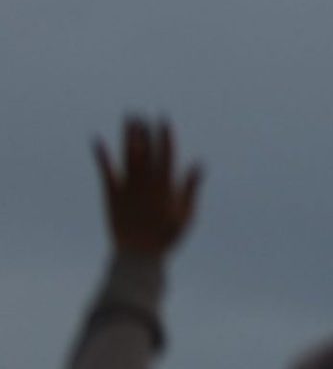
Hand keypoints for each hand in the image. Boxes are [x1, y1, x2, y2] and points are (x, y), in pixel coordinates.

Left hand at [93, 117, 201, 257]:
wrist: (138, 254)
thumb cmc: (166, 237)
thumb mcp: (186, 213)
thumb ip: (191, 187)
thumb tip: (199, 164)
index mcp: (166, 186)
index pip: (166, 154)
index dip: (165, 135)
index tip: (163, 120)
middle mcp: (147, 183)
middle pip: (146, 151)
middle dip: (145, 132)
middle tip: (142, 114)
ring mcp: (128, 187)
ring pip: (128, 156)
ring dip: (128, 137)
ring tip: (128, 120)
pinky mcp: (112, 194)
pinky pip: (106, 171)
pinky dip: (102, 155)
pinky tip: (97, 140)